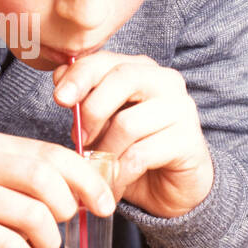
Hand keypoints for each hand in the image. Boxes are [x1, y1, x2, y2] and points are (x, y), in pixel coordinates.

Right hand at [0, 132, 116, 247]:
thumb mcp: (15, 190)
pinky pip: (9, 245)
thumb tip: (101, 190)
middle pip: (44, 179)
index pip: (54, 155)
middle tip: (60, 228)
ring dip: (47, 242)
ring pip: (32, 215)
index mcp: (0, 147)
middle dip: (65, 210)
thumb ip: (50, 183)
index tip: (105, 205)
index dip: (87, 180)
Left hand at [53, 53, 213, 219]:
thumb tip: (59, 75)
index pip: (106, 60)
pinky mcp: (187, 141)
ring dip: (103, 152)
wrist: (171, 187)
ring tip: (96, 169)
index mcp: (141, 69)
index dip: (79, 76)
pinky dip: (118, 174)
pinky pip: (140, 155)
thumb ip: (84, 99)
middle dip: (91, 110)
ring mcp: (181, 109)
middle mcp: (165, 81)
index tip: (59, 98)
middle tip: (78, 139)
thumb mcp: (102, 123)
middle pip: (121, 79)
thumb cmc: (132, 149)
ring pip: (127, 123)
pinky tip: (111, 186)